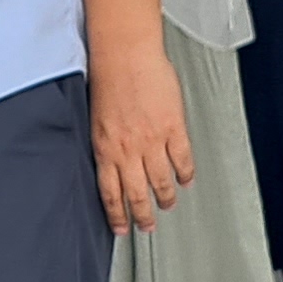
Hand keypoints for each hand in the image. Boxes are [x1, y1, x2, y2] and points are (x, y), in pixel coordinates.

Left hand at [89, 44, 192, 234]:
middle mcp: (127, 150)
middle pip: (137, 194)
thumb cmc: (109, 79)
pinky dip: (185, 174)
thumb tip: (110, 165)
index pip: (110, 193)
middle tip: (148, 225)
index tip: (122, 227)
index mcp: (104, 148)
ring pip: (161, 182)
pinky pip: (182, 159)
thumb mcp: (96, 120)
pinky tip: (186, 180)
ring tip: (168, 204)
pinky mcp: (173, 128)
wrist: (125, 54)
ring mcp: (152, 141)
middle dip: (143, 215)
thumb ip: (105, 145)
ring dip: (166, 197)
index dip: (117, 215)